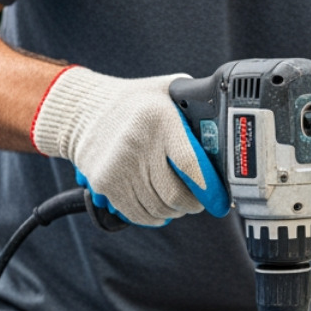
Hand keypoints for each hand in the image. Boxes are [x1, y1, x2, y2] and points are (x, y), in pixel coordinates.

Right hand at [30, 66, 228, 226]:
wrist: (83, 111)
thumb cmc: (136, 103)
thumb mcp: (167, 92)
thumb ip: (195, 108)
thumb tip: (227, 137)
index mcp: (160, 118)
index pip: (191, 165)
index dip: (210, 190)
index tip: (220, 201)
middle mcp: (138, 143)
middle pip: (175, 195)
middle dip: (193, 204)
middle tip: (198, 201)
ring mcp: (119, 166)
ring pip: (158, 209)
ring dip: (174, 211)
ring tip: (177, 201)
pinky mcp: (105, 183)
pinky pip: (138, 215)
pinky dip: (153, 217)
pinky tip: (159, 208)